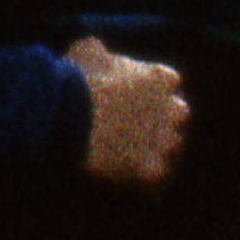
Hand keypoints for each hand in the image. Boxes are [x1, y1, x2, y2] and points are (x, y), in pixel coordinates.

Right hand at [68, 36, 189, 193]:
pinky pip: (157, 185)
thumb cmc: (73, 79)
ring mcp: (166, 143)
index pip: (168, 85)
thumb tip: (96, 49)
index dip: (150, 94)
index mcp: (164, 78)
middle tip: (133, 132)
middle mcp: (175, 110)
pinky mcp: (153, 171)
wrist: (63, 114)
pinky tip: (131, 190)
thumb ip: (100, 49)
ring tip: (130, 161)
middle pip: (176, 118)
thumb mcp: (86, 50)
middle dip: (160, 123)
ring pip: (170, 152)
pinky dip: (146, 188)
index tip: (133, 101)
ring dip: (154, 154)